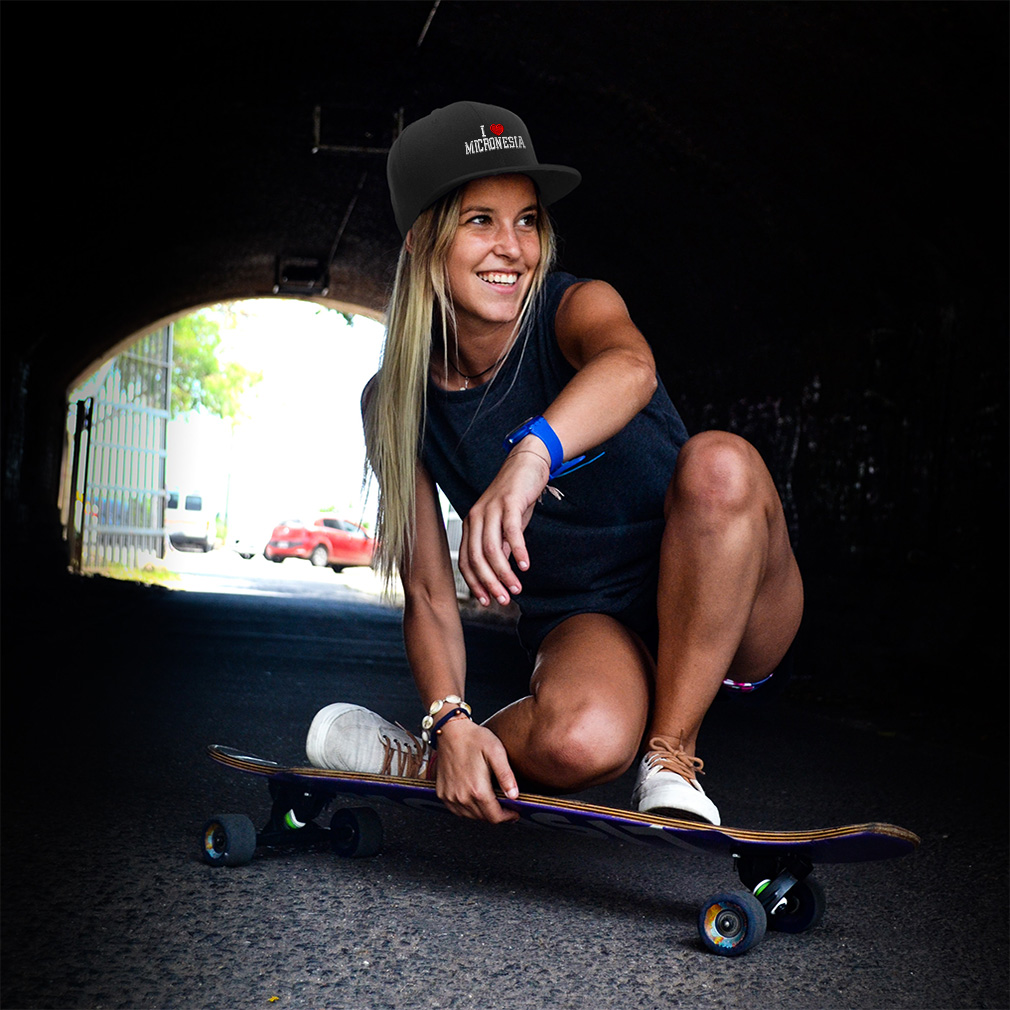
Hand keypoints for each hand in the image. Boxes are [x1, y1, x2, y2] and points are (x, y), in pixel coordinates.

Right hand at [434, 718, 519, 823]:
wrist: (450, 730)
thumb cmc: (474, 738)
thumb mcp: (496, 752)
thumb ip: (506, 776)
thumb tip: (514, 796)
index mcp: (477, 789)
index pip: (495, 816)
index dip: (508, 817)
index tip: (515, 813)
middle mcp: (462, 796)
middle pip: (483, 818)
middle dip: (497, 815)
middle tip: (506, 807)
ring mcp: (450, 796)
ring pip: (470, 816)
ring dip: (482, 813)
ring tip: (492, 803)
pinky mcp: (442, 793)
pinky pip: (457, 810)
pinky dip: (467, 810)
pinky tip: (475, 800)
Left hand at [458, 443, 549, 606]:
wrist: (527, 463)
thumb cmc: (516, 497)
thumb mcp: (505, 525)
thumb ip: (501, 546)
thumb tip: (501, 571)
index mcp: (471, 525)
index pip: (466, 561)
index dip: (475, 583)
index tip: (487, 601)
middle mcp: (476, 518)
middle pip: (477, 559)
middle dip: (490, 583)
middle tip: (503, 600)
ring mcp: (491, 510)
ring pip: (492, 549)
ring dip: (504, 573)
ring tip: (516, 588)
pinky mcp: (509, 503)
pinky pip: (511, 532)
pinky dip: (518, 551)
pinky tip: (525, 566)